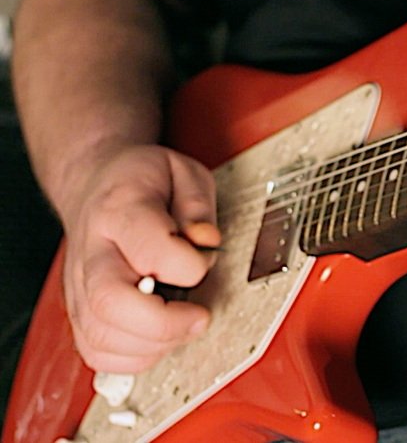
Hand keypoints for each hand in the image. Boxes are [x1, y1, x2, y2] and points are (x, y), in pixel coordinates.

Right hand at [57, 145, 220, 371]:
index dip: (189, 266)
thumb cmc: (143, 182)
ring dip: (153, 345)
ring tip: (182, 324)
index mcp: (120, 211)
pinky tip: (158, 339)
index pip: (151, 251)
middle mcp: (92, 252)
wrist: (94, 184)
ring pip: (101, 336)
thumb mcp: (183, 172)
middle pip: (111, 302)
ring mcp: (78, 285)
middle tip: (199, 316)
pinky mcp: (78, 310)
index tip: (204, 263)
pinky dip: (133, 358)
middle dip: (165, 323)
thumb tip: (205, 242)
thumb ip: (199, 205)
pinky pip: (97, 352)